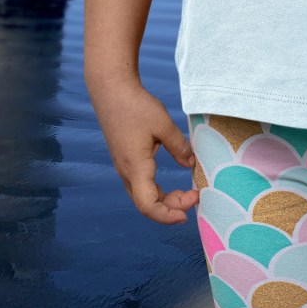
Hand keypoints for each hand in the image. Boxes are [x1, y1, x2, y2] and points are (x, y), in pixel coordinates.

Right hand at [89, 78, 199, 224]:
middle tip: (195, 197)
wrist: (111, 92)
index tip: (187, 213)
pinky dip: (157, 192)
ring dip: (165, 201)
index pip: (147, 205)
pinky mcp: (124, 161)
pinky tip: (171, 186)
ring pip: (143, 196)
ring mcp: (123, 167)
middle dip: (171, 208)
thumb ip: (179, 147)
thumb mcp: (164, 125)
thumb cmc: (136, 106)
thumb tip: (191, 164)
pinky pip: (140, 186)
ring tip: (187, 193)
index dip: (166, 216)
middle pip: (147, 204)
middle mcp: (126, 172)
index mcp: (135, 166)